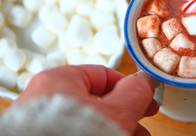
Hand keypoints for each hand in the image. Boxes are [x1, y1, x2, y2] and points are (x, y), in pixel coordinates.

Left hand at [17, 65, 158, 135]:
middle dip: (125, 116)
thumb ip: (134, 91)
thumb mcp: (116, 112)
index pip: (102, 75)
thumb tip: (144, 81)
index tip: (146, 101)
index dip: (130, 87)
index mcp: (59, 80)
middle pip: (96, 102)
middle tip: (142, 129)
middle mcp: (44, 99)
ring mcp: (41, 123)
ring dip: (114, 130)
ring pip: (86, 122)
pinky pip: (74, 133)